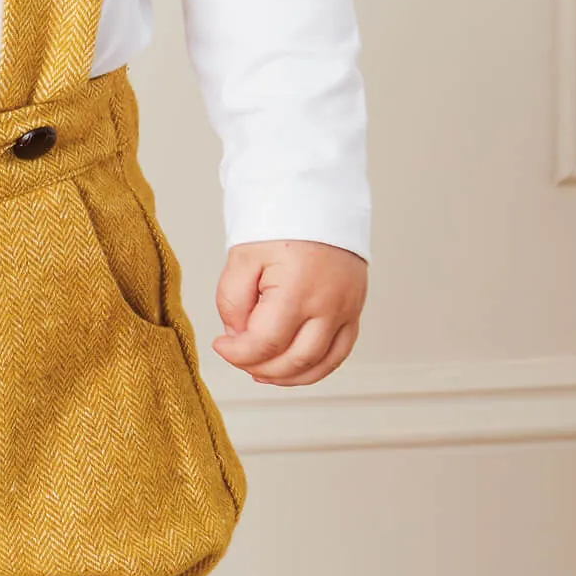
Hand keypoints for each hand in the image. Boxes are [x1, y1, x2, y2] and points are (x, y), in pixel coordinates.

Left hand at [214, 238, 365, 385]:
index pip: (266, 343)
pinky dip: (315, 368)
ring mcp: (346, 310)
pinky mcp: (354, 310)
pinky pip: (339, 353)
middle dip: (259, 367)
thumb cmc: (281, 223)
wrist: (318, 199)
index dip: (237, 353)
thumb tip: (239, 336)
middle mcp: (329, 305)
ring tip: (261, 370)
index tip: (221, 345)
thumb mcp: (242, 257)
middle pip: (294, 361)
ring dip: (288, 376)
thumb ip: (232, 301)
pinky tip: (291, 367)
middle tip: (238, 357)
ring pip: (320, 365)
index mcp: (298, 290)